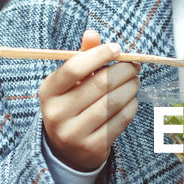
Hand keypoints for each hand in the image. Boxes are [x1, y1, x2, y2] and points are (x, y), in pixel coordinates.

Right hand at [39, 30, 139, 171]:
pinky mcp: (92, 148)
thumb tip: (92, 33)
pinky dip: (131, 106)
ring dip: (131, 88)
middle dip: (123, 71)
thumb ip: (82, 57)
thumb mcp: (70, 83)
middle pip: (99, 84)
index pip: (74, 68)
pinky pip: (120, 120)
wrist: (66, 150)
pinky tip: (131, 100)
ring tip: (135, 81)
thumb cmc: (71, 105)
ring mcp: (74, 133)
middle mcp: (57, 113)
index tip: (117, 49)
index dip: (99, 55)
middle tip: (134, 66)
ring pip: (113, 103)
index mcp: (48, 91)